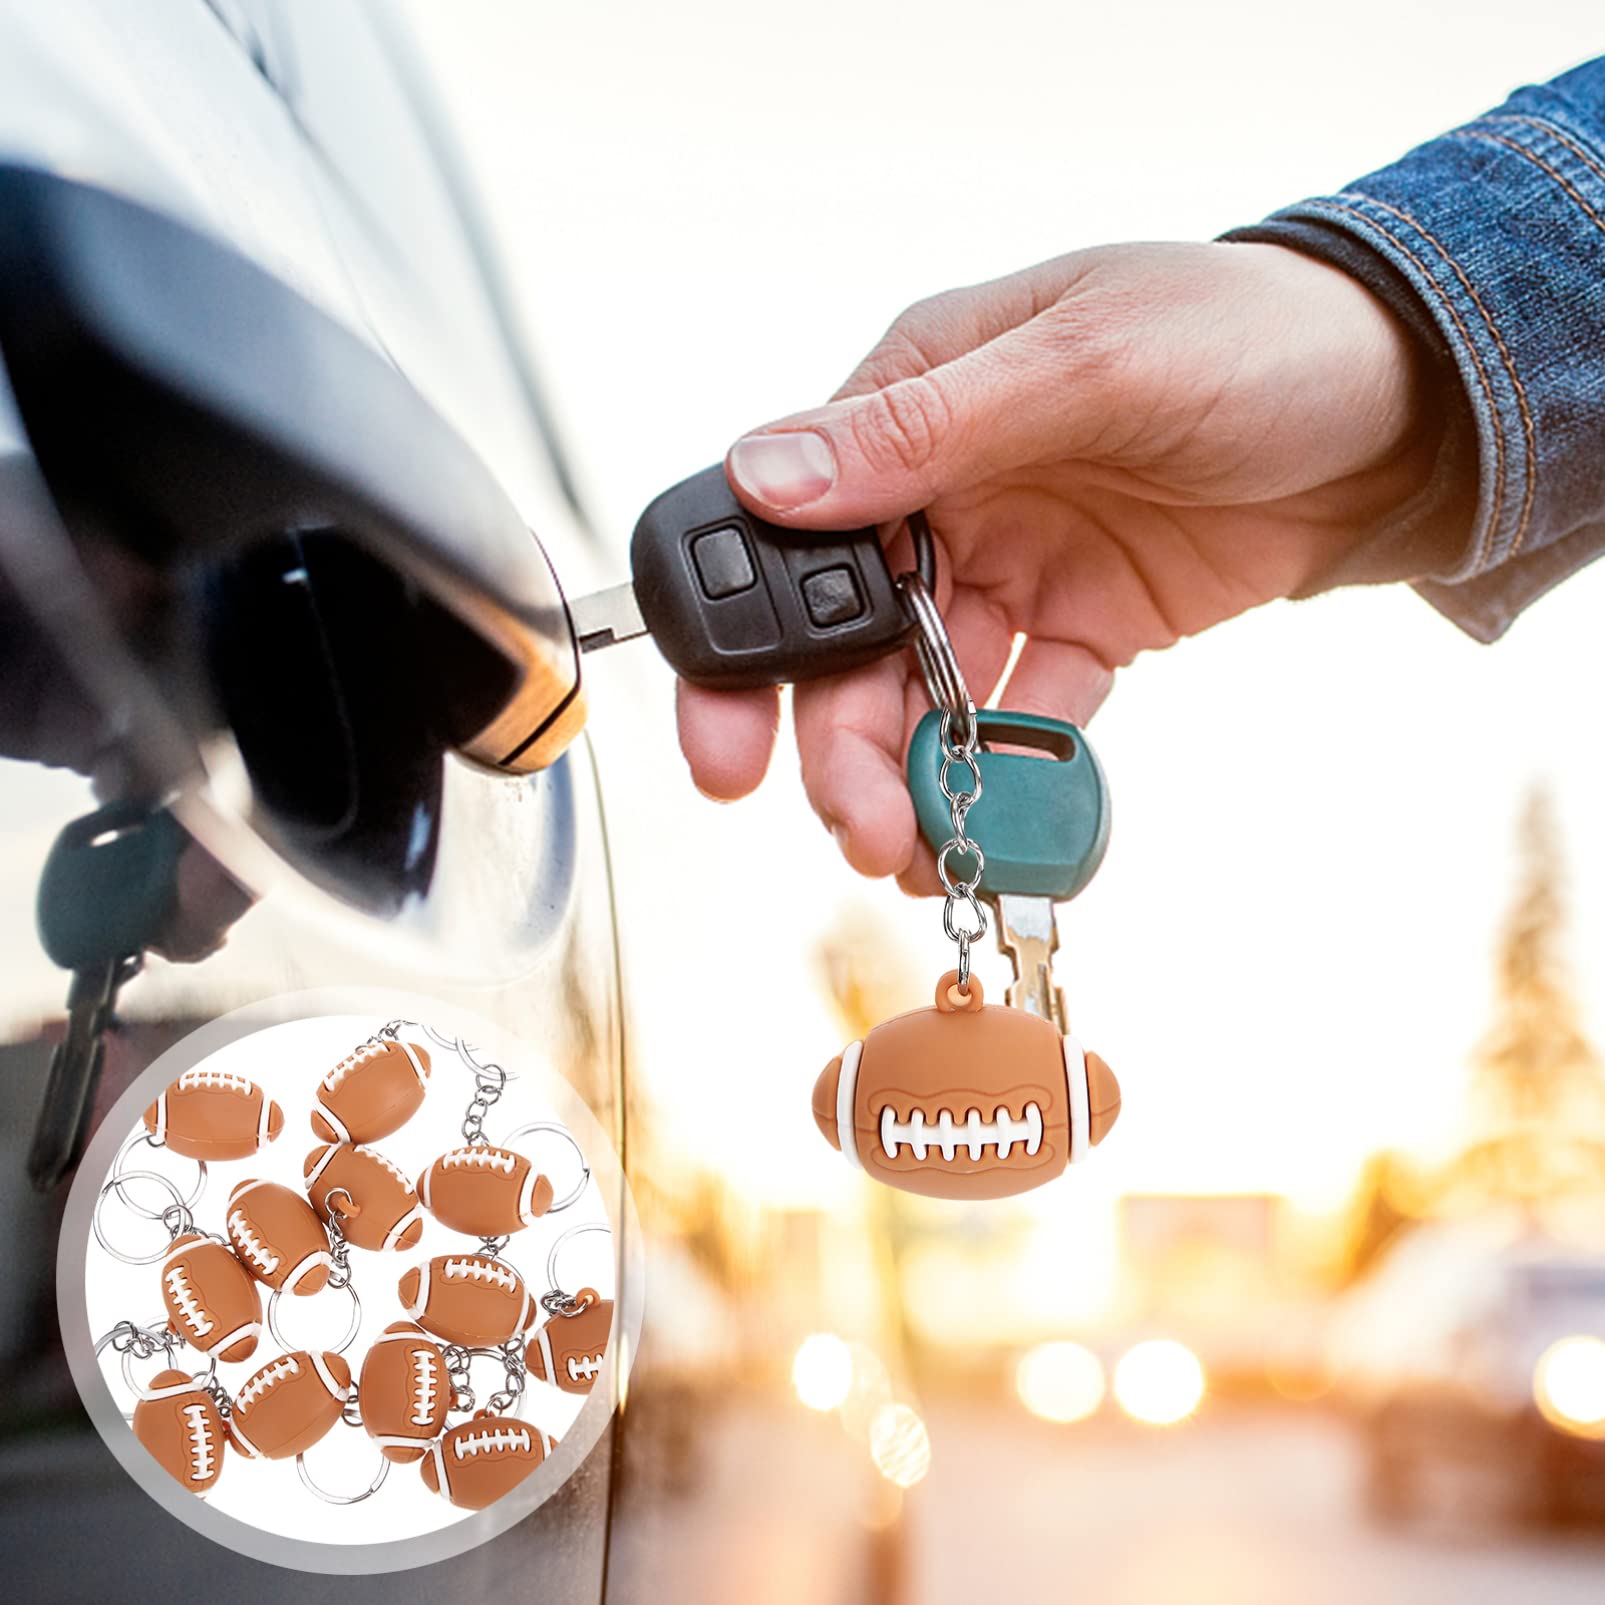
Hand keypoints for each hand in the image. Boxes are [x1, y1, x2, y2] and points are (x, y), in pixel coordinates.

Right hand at [677, 241, 1445, 888]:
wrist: (1405, 403)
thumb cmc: (1247, 334)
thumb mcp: (1085, 363)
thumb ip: (922, 430)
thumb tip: (764, 476)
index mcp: (911, 402)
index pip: (784, 531)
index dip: (742, 646)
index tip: (726, 748)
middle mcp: (942, 494)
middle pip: (846, 643)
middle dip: (837, 746)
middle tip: (859, 829)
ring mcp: (1010, 569)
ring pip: (925, 697)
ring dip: (914, 781)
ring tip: (923, 857)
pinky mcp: (1082, 631)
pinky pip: (1026, 721)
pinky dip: (1011, 778)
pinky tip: (1006, 832)